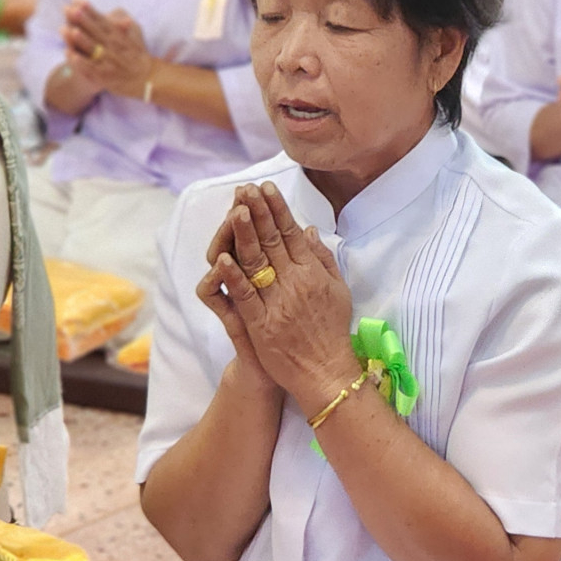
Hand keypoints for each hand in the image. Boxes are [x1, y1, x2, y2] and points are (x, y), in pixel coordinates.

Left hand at [61, 1, 155, 98]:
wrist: (146, 78)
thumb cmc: (136, 55)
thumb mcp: (135, 36)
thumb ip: (124, 26)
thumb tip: (123, 18)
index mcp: (118, 35)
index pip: (102, 20)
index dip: (90, 10)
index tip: (77, 0)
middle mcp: (113, 46)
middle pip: (96, 31)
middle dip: (84, 21)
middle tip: (71, 10)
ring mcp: (108, 61)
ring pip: (92, 49)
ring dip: (81, 39)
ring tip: (70, 30)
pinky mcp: (104, 75)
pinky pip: (90, 67)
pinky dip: (80, 61)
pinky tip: (69, 54)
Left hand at [206, 182, 355, 415]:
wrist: (326, 372)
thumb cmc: (332, 331)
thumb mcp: (338, 290)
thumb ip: (323, 259)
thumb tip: (309, 230)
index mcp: (313, 273)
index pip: (292, 233)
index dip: (278, 209)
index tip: (266, 188)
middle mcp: (296, 282)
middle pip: (273, 240)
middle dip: (259, 211)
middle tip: (247, 188)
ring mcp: (278, 302)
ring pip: (258, 262)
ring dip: (245, 234)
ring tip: (236, 210)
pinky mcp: (261, 324)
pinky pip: (245, 296)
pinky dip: (233, 276)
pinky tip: (222, 258)